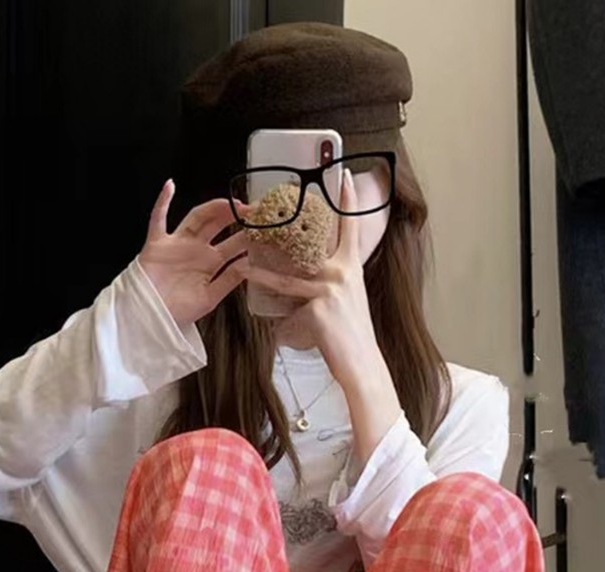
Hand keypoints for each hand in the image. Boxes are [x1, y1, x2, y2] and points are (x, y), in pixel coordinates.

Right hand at [138, 180, 248, 329]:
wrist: (150, 320)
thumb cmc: (177, 313)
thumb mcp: (210, 297)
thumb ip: (228, 280)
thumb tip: (248, 264)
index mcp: (209, 264)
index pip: (232, 244)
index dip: (247, 236)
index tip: (264, 229)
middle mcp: (196, 250)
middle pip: (218, 226)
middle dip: (235, 216)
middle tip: (254, 210)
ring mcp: (177, 244)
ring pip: (197, 218)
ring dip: (213, 208)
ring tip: (231, 203)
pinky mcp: (157, 244)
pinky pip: (157, 219)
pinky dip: (162, 202)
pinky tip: (170, 186)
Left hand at [239, 170, 387, 394]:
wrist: (361, 362)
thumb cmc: (352, 336)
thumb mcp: (346, 304)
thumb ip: (326, 288)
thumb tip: (302, 288)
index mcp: (351, 268)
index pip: (350, 229)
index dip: (347, 201)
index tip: (344, 176)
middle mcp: (342, 273)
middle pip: (306, 250)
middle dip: (282, 238)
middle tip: (258, 223)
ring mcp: (329, 290)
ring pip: (286, 282)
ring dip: (260, 276)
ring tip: (242, 269)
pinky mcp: (317, 309)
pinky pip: (288, 315)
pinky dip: (284, 329)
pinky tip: (282, 336)